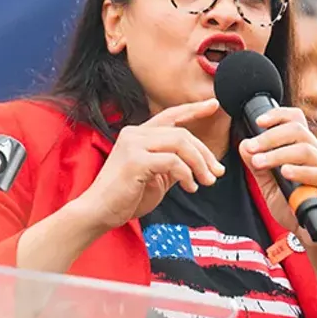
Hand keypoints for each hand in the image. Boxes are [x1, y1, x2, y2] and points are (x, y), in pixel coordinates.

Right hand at [75, 98, 224, 231]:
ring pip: (180, 144)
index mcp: (138, 135)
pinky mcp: (135, 161)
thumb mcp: (155, 176)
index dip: (193, 109)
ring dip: (199, 164)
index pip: (170, 115)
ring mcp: (133, 146)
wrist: (100, 212)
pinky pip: (172, 162)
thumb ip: (173, 164)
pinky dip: (186, 174)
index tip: (214, 105)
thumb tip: (200, 162)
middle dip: (204, 153)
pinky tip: (189, 187)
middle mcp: (134, 134)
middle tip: (216, 172)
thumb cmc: (126, 197)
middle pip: (181, 133)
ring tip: (206, 181)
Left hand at [238, 106, 316, 248]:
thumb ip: (257, 167)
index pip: (296, 120)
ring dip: (278, 154)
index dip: (277, 115)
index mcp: (306, 148)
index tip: (257, 121)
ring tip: (259, 162)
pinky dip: (300, 171)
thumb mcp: (269, 186)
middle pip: (298, 131)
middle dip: (270, 137)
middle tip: (251, 147)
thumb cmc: (294, 208)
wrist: (314, 236)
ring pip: (305, 150)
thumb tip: (244, 145)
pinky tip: (284, 173)